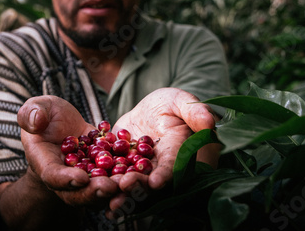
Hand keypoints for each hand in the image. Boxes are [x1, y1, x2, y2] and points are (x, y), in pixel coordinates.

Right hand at [17, 95, 119, 207]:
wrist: (60, 124)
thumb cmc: (45, 116)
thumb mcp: (36, 108)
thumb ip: (32, 114)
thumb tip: (36, 122)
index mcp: (45, 163)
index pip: (53, 176)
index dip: (66, 180)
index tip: (80, 178)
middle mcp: (66, 176)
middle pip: (78, 192)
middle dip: (94, 191)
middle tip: (110, 186)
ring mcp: (86, 175)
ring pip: (99, 189)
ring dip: (114, 188)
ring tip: (128, 182)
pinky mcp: (103, 168)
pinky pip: (115, 175)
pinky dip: (128, 175)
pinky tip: (141, 169)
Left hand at [108, 88, 218, 213]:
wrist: (147, 110)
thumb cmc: (170, 104)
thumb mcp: (180, 101)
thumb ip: (195, 110)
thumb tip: (210, 122)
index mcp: (179, 152)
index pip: (174, 165)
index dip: (166, 174)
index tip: (157, 182)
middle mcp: (161, 168)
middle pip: (151, 181)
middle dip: (139, 186)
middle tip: (125, 186)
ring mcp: (141, 172)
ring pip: (132, 185)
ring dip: (121, 194)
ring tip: (110, 202)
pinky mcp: (124, 170)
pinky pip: (115, 179)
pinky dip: (106, 187)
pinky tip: (94, 193)